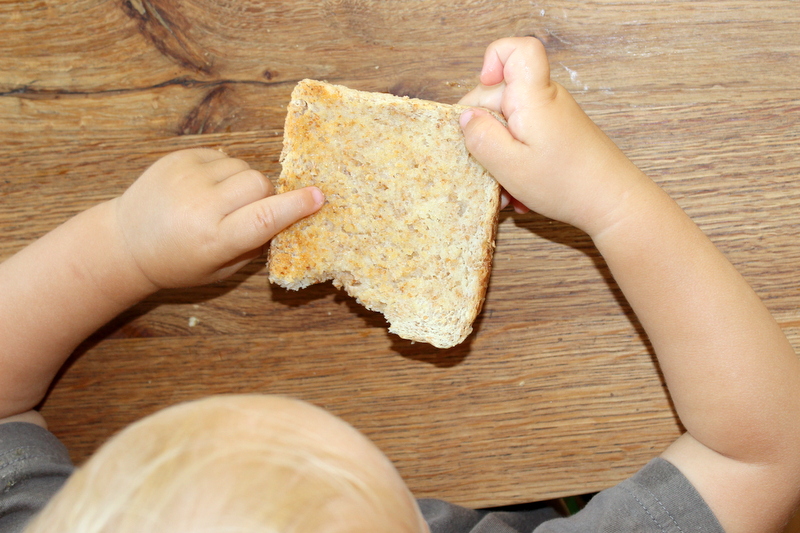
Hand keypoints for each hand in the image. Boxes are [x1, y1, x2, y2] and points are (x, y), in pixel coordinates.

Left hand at [114, 149, 323, 288]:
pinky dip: (222, 172)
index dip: (296, 206)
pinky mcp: (178, 158)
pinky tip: (203, 188)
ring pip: (242, 166)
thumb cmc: (179, 262)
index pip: (265, 217)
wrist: (125, 242)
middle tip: (251, 210)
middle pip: (259, 183)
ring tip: (219, 200)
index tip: (319, 196)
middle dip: (266, 194)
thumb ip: (255, 244)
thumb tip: (289, 216)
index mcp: (214, 239)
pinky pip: (221, 156)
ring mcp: (186, 177)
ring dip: (242, 182)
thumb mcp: (220, 269)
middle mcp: (201, 206)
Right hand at [459, 37, 649, 236]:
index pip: (517, 50)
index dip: (493, 60)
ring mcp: (552, 116)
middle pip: (500, 95)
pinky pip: (525, 139)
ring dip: (500, 155)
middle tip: (484, 167)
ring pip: (510, 124)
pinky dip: (516, 162)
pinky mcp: (557, 133)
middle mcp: (545, 99)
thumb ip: (480, 137)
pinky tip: (518, 191)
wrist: (613, 202)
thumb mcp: (509, 166)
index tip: (482, 89)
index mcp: (533, 98)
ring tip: (505, 189)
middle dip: (485, 132)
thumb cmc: (567, 184)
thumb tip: (465, 118)